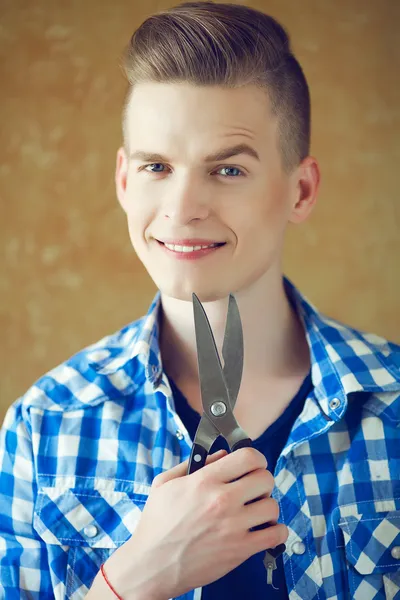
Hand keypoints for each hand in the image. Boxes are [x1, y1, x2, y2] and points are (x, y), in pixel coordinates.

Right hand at [103, 447, 287, 598]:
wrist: (151, 565)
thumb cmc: (156, 524)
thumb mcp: (165, 484)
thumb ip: (194, 464)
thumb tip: (223, 455)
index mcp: (205, 480)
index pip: (248, 457)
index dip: (256, 458)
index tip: (254, 464)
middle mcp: (222, 500)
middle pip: (266, 479)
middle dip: (262, 481)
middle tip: (253, 489)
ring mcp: (234, 526)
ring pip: (273, 506)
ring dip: (267, 506)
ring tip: (256, 511)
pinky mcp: (240, 550)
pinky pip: (276, 535)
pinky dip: (276, 531)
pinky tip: (264, 530)